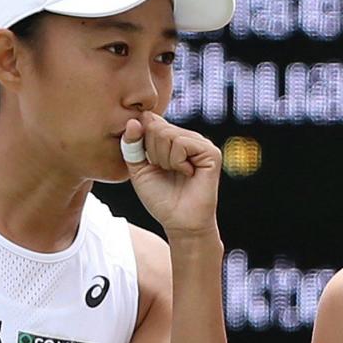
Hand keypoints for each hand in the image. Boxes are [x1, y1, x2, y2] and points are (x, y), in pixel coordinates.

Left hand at [121, 111, 221, 238]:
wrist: (179, 222)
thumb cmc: (161, 198)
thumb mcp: (138, 169)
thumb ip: (132, 145)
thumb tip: (133, 120)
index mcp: (171, 138)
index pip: (149, 120)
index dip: (142, 140)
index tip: (148, 162)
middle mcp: (187, 137)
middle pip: (156, 126)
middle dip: (152, 153)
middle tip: (164, 170)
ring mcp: (200, 143)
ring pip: (168, 134)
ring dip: (164, 159)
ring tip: (176, 173)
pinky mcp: (211, 152)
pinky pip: (182, 143)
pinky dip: (176, 162)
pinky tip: (187, 173)